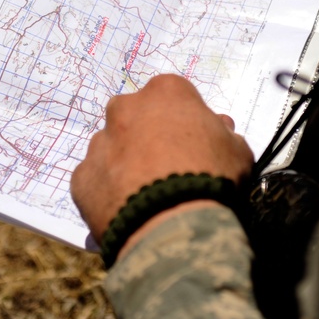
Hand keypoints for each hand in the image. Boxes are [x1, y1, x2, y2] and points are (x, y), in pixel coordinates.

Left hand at [71, 74, 253, 246]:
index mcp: (164, 92)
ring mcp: (99, 143)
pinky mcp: (81, 177)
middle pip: (135, 117)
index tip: (194, 144)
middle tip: (167, 167)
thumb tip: (219, 129)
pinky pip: (96, 180)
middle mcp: (125, 109)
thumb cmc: (211, 177)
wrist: (173, 225)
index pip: (174, 97)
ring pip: (111, 148)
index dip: (185, 121)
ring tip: (146, 195)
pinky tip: (127, 211)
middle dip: (147, 135)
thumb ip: (224, 135)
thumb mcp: (237, 151)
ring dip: (125, 163)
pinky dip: (108, 192)